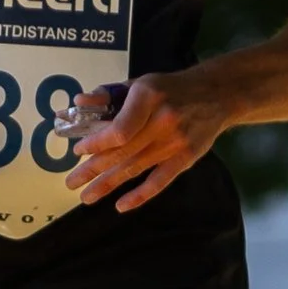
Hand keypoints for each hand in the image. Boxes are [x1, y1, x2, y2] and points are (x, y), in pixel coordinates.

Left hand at [64, 70, 224, 212]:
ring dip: (108, 184)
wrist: (216, 94)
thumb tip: (80, 104)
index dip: (97, 143)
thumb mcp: (140, 83)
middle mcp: (162, 120)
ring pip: (135, 168)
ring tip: (87, 197)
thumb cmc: (171, 88)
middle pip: (122, 152)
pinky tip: (120, 205)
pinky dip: (140, 195)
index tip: (79, 151)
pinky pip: (159, 181)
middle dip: (93, 169)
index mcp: (148, 97)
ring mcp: (176, 142)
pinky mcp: (186, 158)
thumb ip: (110, 94)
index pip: (119, 129)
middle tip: (71, 183)